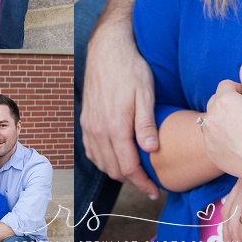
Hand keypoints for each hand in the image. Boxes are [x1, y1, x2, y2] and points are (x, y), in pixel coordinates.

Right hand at [81, 6, 160, 199]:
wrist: (107, 50)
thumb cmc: (131, 69)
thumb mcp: (145, 94)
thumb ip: (146, 124)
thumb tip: (152, 150)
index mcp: (115, 127)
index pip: (129, 167)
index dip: (143, 183)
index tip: (155, 192)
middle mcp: (98, 130)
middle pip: (114, 169)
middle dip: (132, 181)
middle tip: (150, 183)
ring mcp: (89, 126)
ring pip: (101, 162)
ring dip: (117, 172)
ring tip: (136, 173)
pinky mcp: (86, 120)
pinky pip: (91, 150)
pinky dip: (103, 160)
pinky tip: (116, 158)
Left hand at [203, 62, 241, 185]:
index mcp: (223, 100)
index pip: (227, 85)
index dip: (241, 91)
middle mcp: (211, 116)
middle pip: (217, 100)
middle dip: (229, 103)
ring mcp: (208, 136)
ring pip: (213, 119)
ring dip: (223, 119)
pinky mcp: (210, 151)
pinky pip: (212, 137)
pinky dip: (221, 136)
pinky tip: (239, 143)